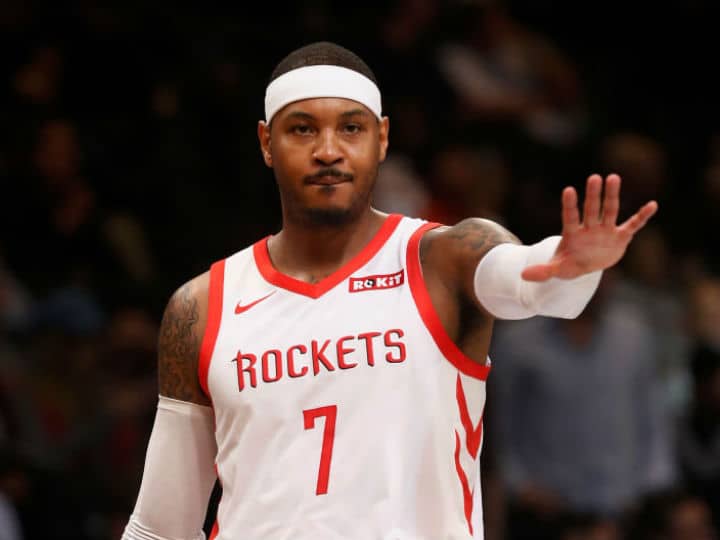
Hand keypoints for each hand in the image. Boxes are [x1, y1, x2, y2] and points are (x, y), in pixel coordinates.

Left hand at [521, 174, 657, 280]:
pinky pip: (633, 225)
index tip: (568, 190)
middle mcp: (590, 228)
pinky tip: (652, 205)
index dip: (569, 205)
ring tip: (613, 177)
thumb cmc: (569, 263)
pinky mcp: (620, 237)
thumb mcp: (556, 269)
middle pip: (591, 209)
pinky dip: (642, 217)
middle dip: (593, 195)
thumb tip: (523, 276)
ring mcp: (605, 230)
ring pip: (609, 210)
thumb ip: (543, 271)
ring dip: (612, 196)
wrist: (585, 265)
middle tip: (594, 178)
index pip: (570, 217)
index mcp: (573, 234)